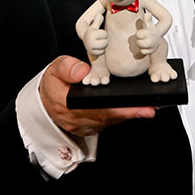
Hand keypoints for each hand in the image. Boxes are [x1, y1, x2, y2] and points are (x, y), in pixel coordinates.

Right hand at [40, 56, 154, 136]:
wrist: (46, 100)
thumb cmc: (53, 83)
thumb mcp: (54, 69)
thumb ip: (67, 68)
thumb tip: (83, 72)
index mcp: (64, 104)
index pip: (92, 108)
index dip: (114, 109)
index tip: (131, 106)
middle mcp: (75, 119)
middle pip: (105, 117)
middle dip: (129, 113)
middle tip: (149, 108)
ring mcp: (84, 125)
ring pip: (109, 121)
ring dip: (128, 115)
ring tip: (148, 107)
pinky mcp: (92, 127)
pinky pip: (109, 122)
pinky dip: (123, 115)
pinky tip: (137, 109)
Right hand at [82, 13, 106, 55]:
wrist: (86, 39)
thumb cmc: (93, 31)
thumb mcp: (94, 25)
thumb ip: (98, 20)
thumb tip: (99, 15)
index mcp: (92, 32)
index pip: (104, 34)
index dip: (103, 33)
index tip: (99, 33)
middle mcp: (90, 41)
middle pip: (105, 42)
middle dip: (104, 40)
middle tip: (100, 39)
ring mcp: (91, 47)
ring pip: (104, 48)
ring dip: (103, 45)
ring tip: (99, 43)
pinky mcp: (92, 53)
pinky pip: (102, 52)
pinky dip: (101, 50)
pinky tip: (98, 47)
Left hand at [136, 11, 161, 54]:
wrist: (158, 39)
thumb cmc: (151, 31)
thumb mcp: (149, 24)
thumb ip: (147, 19)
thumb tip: (147, 14)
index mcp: (150, 32)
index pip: (138, 35)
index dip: (138, 33)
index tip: (142, 32)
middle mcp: (152, 40)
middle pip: (138, 43)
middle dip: (139, 40)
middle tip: (142, 38)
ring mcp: (152, 46)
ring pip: (140, 48)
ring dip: (141, 45)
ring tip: (144, 42)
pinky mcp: (151, 52)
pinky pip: (143, 52)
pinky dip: (143, 50)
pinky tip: (145, 46)